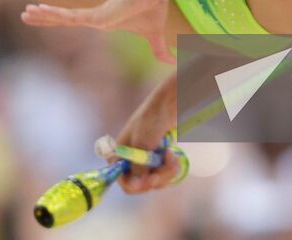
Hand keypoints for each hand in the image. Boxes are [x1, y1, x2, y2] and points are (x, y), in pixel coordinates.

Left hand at [21, 0, 175, 63]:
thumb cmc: (153, 9)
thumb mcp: (155, 36)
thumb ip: (160, 50)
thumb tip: (175, 61)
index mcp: (103, 20)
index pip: (75, 20)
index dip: (59, 18)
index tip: (44, 17)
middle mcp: (95, 17)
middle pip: (64, 17)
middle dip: (44, 17)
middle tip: (25, 14)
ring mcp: (94, 15)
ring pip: (64, 16)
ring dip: (44, 15)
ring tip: (26, 12)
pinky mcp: (97, 15)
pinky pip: (71, 16)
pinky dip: (56, 14)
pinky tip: (41, 10)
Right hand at [114, 77, 180, 194]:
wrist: (169, 105)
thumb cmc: (151, 119)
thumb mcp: (143, 143)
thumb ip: (138, 166)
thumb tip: (135, 186)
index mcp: (118, 157)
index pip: (125, 183)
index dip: (138, 185)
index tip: (152, 178)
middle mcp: (129, 162)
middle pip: (142, 185)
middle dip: (157, 177)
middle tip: (168, 162)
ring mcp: (144, 162)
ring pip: (155, 182)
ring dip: (167, 172)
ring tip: (172, 155)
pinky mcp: (157, 161)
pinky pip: (164, 176)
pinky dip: (171, 169)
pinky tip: (173, 156)